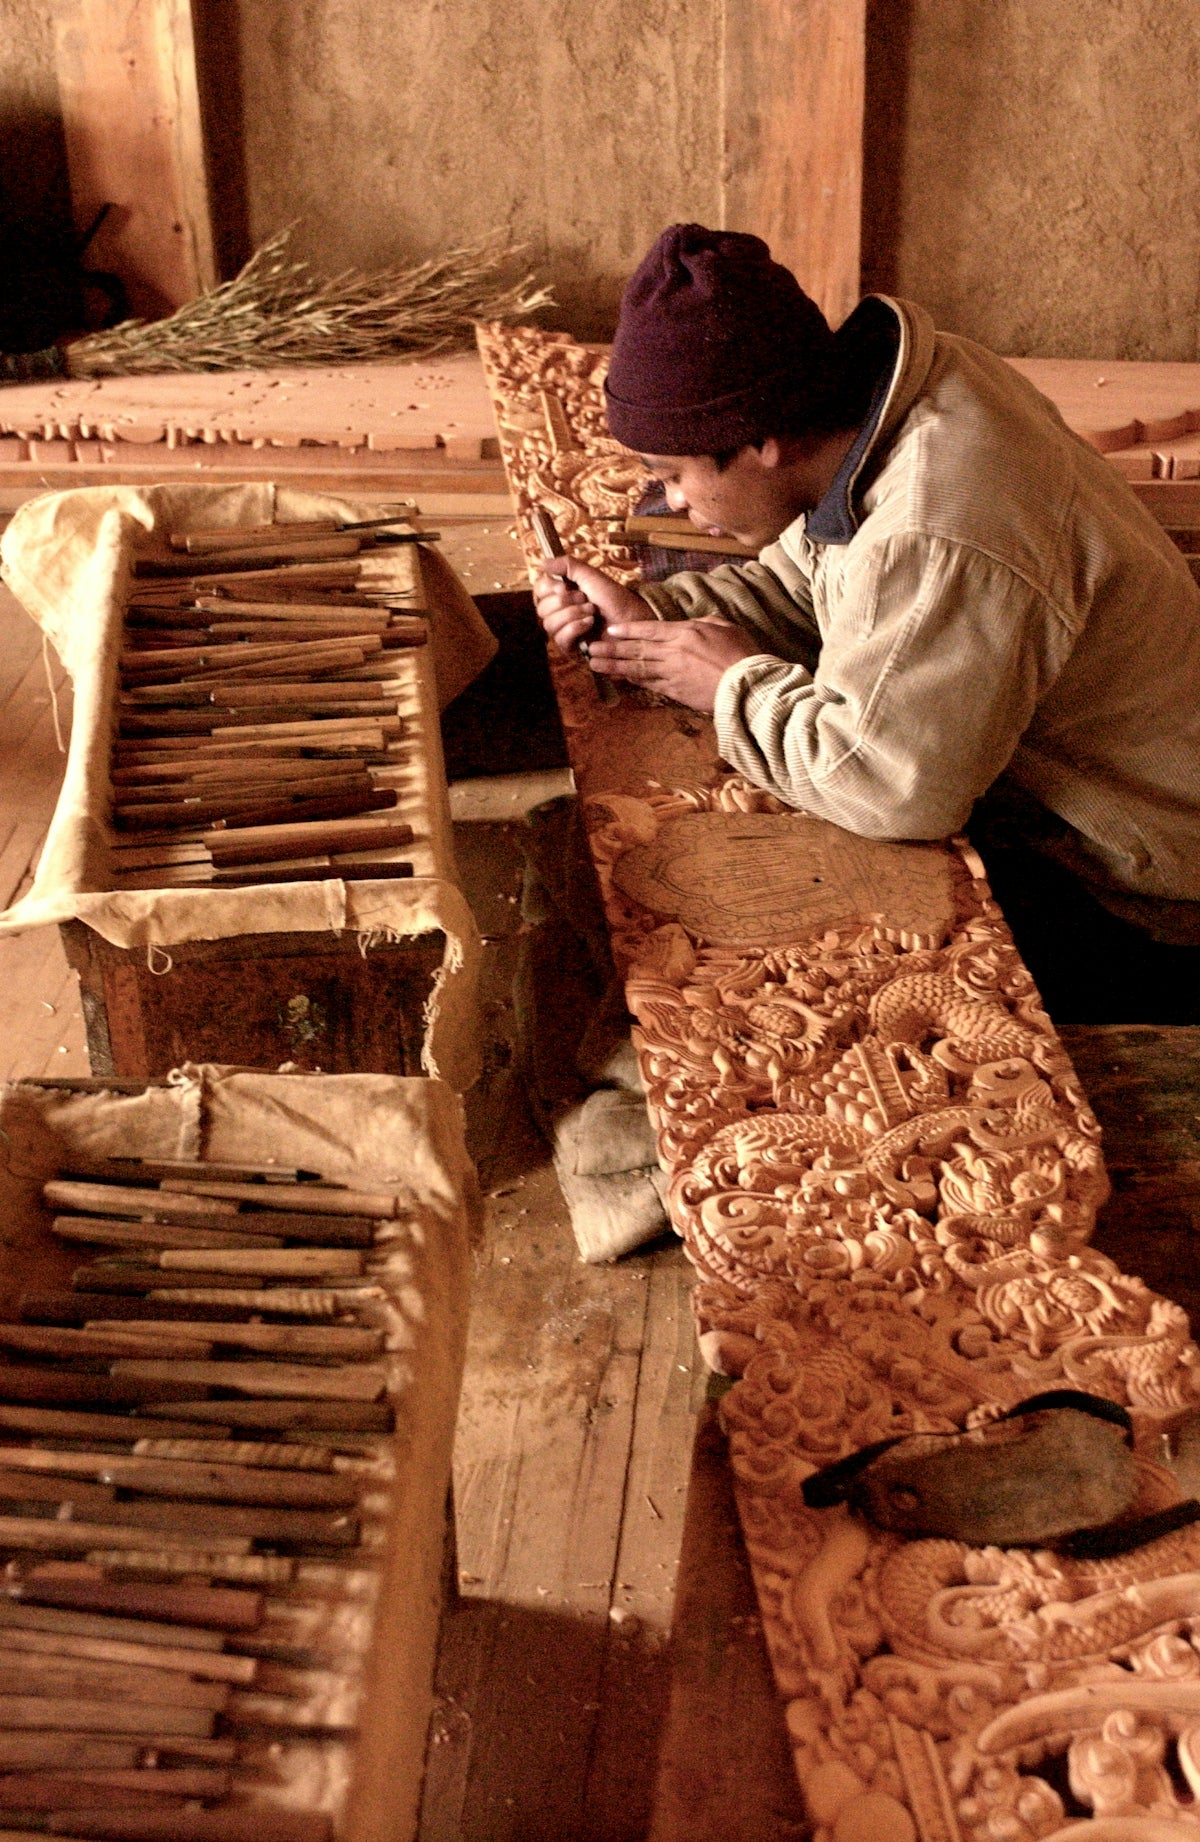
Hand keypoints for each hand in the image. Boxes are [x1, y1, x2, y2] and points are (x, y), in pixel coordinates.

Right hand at [533, 556, 648, 653]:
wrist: (631, 619)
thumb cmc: (614, 598)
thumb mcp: (591, 576)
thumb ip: (567, 566)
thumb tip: (542, 562)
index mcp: (563, 594)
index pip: (540, 590)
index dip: (547, 588)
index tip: (563, 587)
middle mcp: (560, 613)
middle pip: (541, 608)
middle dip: (564, 602)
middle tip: (585, 599)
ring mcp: (565, 631)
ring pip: (549, 624)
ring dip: (572, 614)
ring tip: (592, 612)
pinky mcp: (572, 648)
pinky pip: (560, 639)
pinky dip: (575, 628)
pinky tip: (590, 624)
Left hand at [586, 617, 761, 711]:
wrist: (747, 685)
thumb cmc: (742, 654)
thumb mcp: (725, 627)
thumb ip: (704, 623)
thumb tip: (693, 624)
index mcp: (686, 632)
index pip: (650, 629)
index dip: (628, 630)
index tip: (611, 630)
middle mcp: (674, 651)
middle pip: (637, 648)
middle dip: (612, 648)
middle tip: (592, 647)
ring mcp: (673, 673)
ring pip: (638, 667)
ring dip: (615, 665)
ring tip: (596, 664)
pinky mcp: (675, 691)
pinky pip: (649, 684)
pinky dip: (633, 680)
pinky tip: (620, 678)